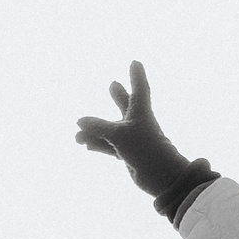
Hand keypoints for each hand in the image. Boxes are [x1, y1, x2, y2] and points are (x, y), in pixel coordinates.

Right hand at [75, 60, 193, 198]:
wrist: (161, 177)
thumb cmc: (145, 149)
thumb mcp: (119, 134)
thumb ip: (98, 126)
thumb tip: (79, 122)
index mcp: (141, 113)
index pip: (139, 89)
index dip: (136, 75)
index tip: (135, 62)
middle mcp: (138, 124)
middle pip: (126, 106)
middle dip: (119, 96)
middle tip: (113, 84)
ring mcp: (133, 140)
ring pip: (111, 130)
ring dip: (95, 131)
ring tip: (77, 134)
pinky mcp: (129, 154)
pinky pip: (110, 147)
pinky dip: (98, 145)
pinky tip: (86, 145)